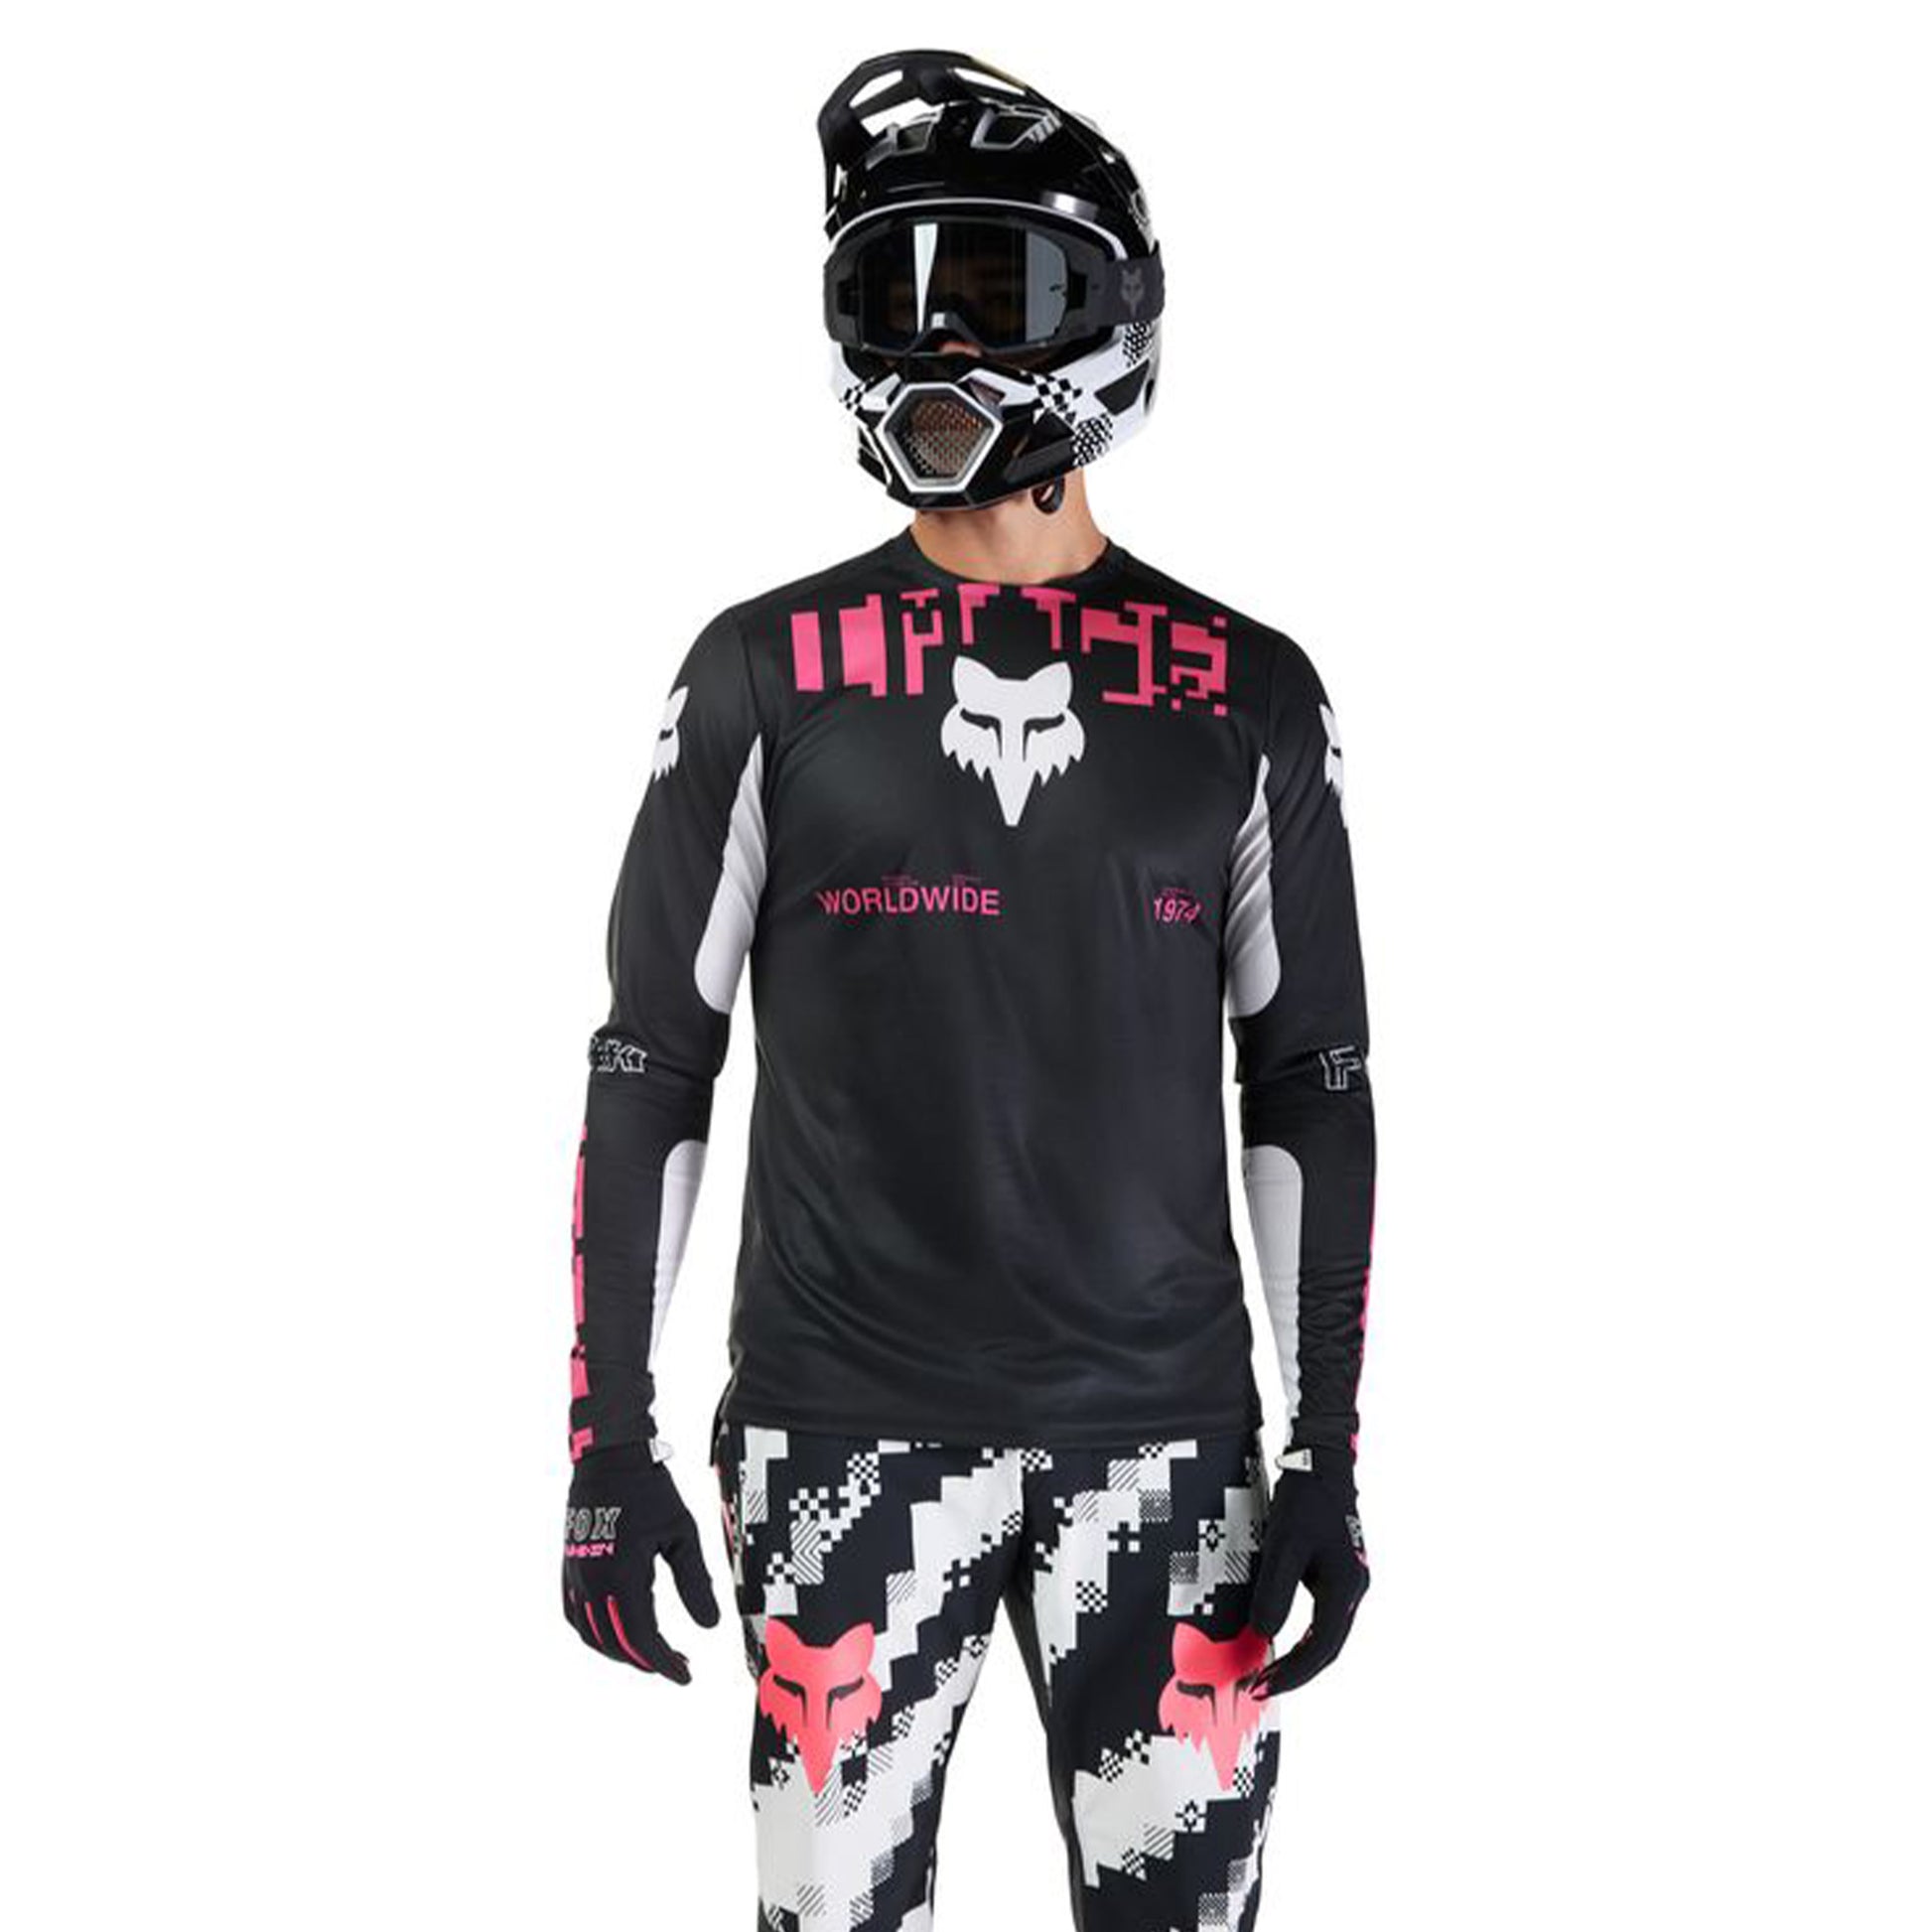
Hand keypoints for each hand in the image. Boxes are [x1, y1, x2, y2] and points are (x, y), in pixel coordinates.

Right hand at [562, 1444, 720, 1681]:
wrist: (610, 1459)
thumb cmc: (650, 1491)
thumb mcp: (682, 1535)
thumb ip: (694, 1582)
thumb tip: (709, 1627)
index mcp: (622, 1575)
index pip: (641, 1637)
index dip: (663, 1663)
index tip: (685, 1675)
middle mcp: (592, 1581)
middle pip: (615, 1643)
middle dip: (646, 1661)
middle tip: (676, 1664)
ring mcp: (576, 1575)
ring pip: (590, 1634)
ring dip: (619, 1651)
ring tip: (649, 1652)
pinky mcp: (568, 1566)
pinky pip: (574, 1614)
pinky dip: (593, 1633)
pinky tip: (615, 1631)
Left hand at [1246, 1446, 1369, 1695]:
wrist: (1322, 1461)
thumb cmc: (1305, 1500)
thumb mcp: (1283, 1545)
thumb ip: (1274, 1592)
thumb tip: (1263, 1635)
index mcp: (1345, 1589)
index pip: (1321, 1649)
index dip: (1292, 1673)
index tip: (1262, 1687)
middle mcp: (1353, 1591)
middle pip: (1327, 1648)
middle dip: (1294, 1672)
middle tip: (1259, 1687)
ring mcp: (1348, 1583)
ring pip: (1326, 1635)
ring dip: (1299, 1656)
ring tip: (1267, 1671)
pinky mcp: (1337, 1573)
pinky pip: (1322, 1618)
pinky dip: (1301, 1635)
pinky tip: (1279, 1638)